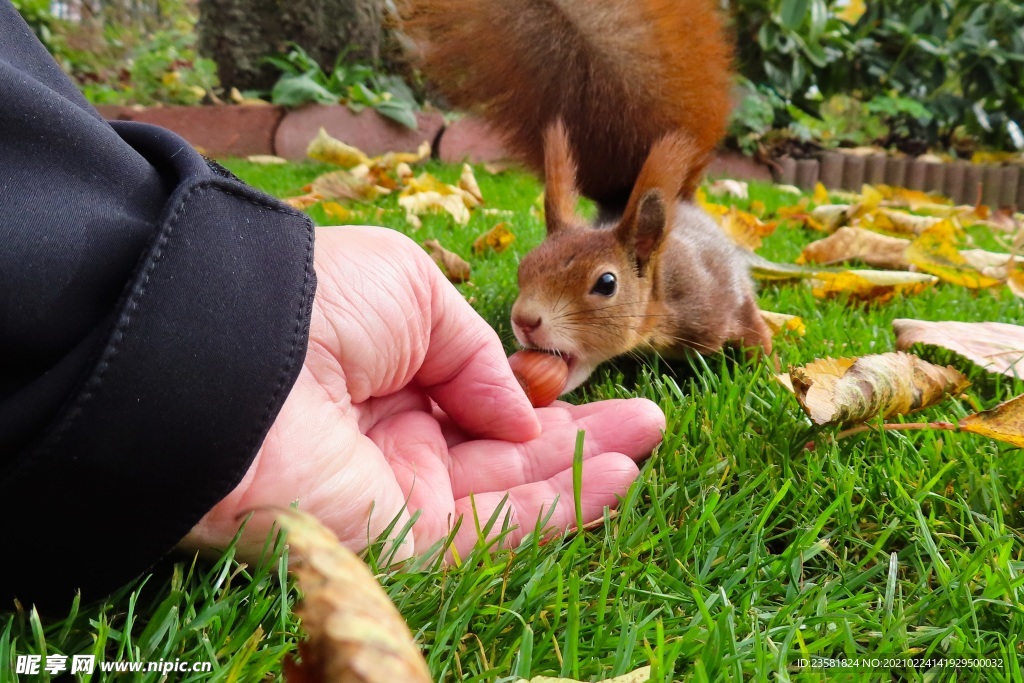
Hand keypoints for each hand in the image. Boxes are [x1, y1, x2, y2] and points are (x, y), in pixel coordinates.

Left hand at [181, 226, 664, 561]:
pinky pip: (495, 533)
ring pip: (510, 496)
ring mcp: (398, 493)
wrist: (240, 355)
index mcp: (389, 375)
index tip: (595, 384)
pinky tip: (618, 480)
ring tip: (646, 448)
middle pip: (504, 452)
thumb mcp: (414, 291)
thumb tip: (522, 408)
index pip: (479, 397)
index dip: (540, 395)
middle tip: (646, 421)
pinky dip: (559, 510)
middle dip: (577, 437)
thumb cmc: (321, 302)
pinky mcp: (400, 541)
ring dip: (582, 473)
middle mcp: (394, 438)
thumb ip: (478, 354)